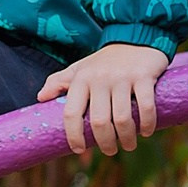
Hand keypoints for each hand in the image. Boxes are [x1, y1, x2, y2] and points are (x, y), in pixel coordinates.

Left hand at [39, 42, 169, 156]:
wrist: (135, 35)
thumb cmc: (105, 60)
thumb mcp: (80, 68)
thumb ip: (60, 81)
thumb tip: (40, 98)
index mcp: (81, 79)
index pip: (71, 114)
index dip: (73, 136)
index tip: (79, 149)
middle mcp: (100, 78)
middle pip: (100, 121)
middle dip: (105, 142)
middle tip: (110, 150)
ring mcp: (123, 77)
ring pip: (123, 118)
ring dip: (127, 138)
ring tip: (129, 145)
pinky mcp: (143, 76)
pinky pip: (146, 106)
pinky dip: (147, 124)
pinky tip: (146, 131)